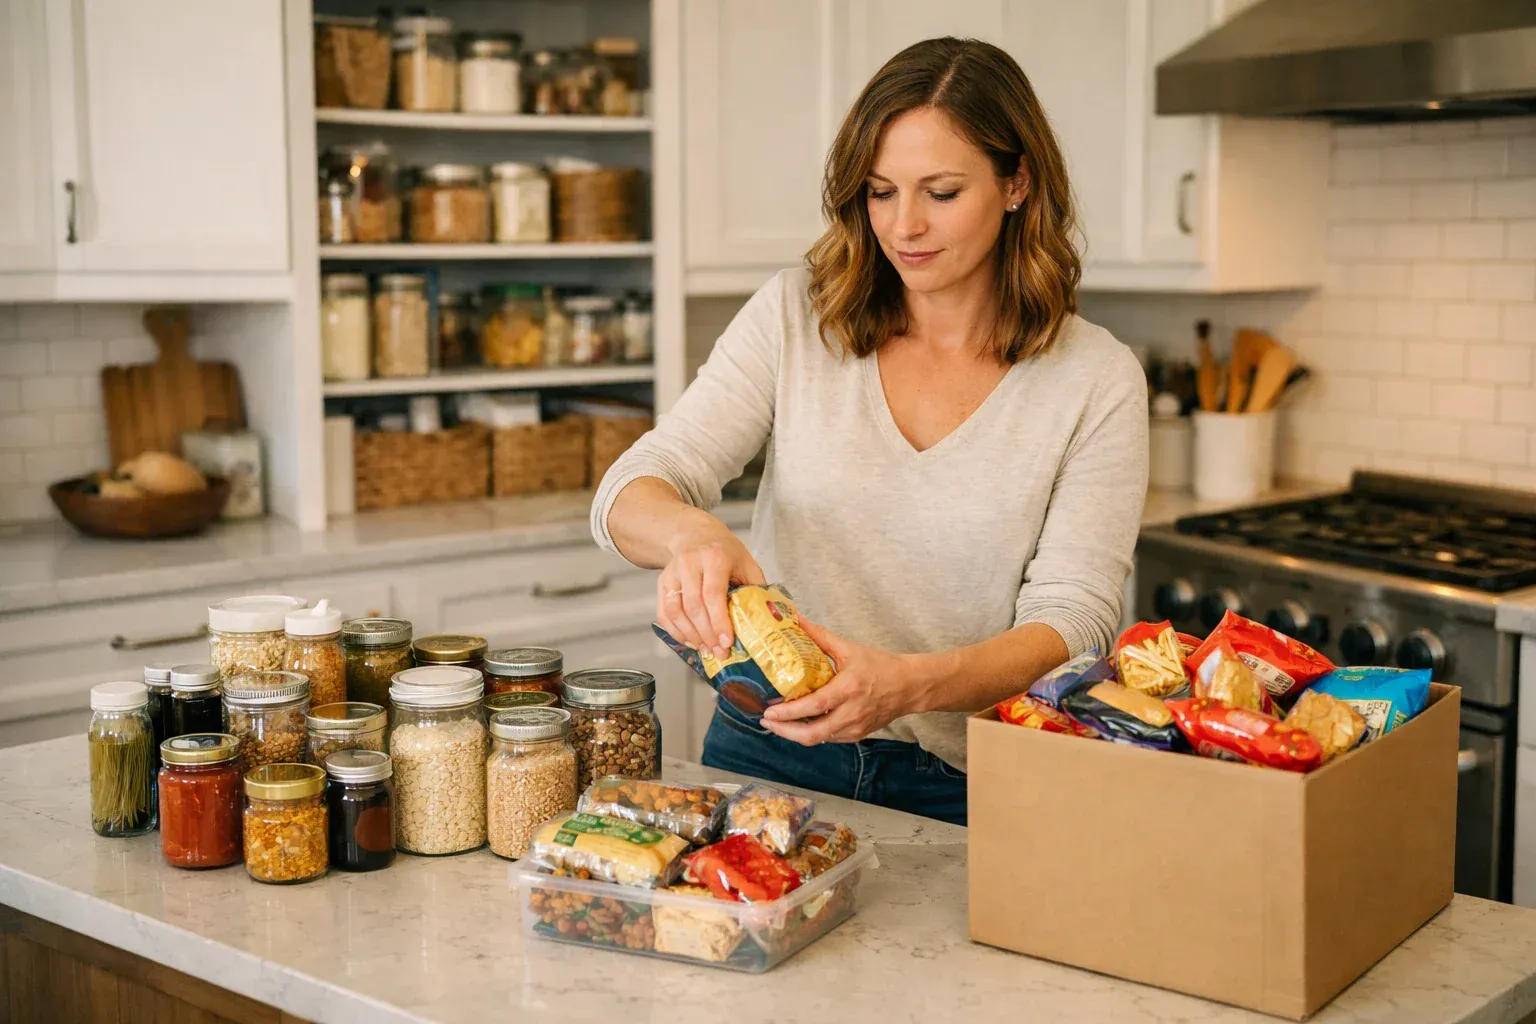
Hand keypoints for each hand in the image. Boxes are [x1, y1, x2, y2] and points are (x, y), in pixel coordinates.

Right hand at [656, 508, 765, 661]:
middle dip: (707, 634)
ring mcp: (672, 572)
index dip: (719, 621)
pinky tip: (689, 640)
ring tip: (705, 649)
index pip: (713, 593)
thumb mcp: (746, 562)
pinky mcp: (662, 582)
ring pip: (676, 611)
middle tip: (719, 652)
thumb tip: (767, 620)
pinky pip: (664, 612)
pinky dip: (675, 630)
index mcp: (715, 557)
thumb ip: (756, 588)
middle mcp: (690, 563)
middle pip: (694, 605)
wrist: (695, 534)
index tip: (727, 641)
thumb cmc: (725, 552)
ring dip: (690, 635)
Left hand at [760, 619, 923, 745]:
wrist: (908, 686)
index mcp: (849, 689)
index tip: (769, 711)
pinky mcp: (856, 735)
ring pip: (818, 739)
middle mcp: (851, 713)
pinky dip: (811, 733)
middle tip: (766, 720)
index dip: (789, 713)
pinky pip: (828, 738)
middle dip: (785, 731)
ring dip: (794, 733)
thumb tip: (795, 619)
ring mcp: (855, 728)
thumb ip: (819, 636)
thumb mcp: (849, 648)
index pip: (814, 706)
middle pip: (812, 734)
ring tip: (777, 722)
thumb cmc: (879, 666)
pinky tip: (799, 723)